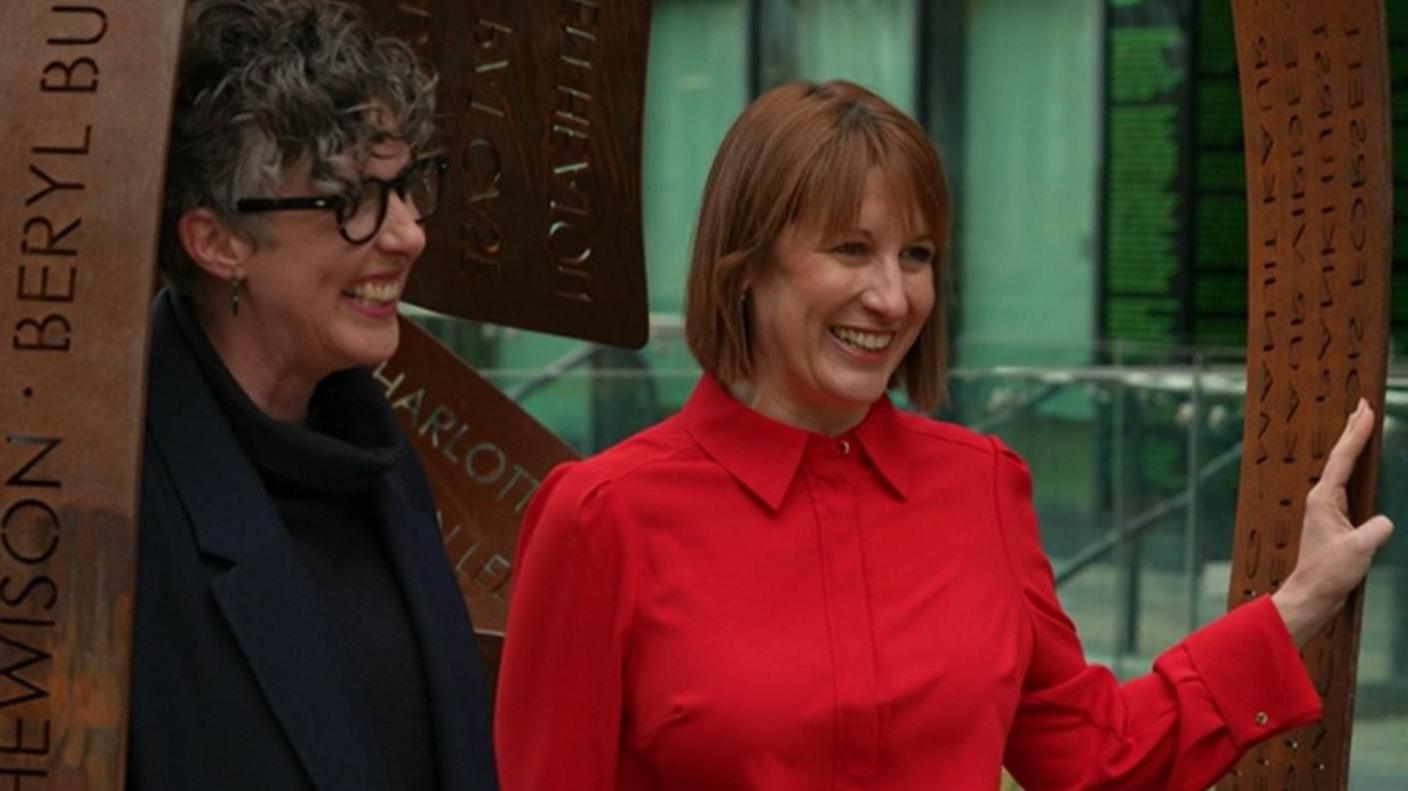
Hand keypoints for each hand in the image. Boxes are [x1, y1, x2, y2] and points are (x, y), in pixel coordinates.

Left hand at [1272, 398, 1393, 646]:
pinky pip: (1345, 485)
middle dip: (1351, 430)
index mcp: (1324, 499)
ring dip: (1352, 446)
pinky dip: (1354, 469)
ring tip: (1360, 425)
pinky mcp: (1331, 521)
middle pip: (1339, 456)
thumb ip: (1376, 529)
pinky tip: (1357, 470)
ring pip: (1341, 469)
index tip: (1365, 409)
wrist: (1311, 594)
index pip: (1343, 458)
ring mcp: (1325, 509)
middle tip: (1362, 404)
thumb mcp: (1360, 550)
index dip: (1356, 433)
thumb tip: (1384, 522)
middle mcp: (1321, 499)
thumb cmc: (1329, 573)